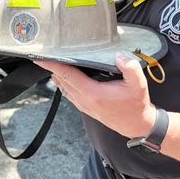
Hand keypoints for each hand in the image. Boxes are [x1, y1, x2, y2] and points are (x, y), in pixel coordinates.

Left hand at [36, 53, 155, 138]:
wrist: (137, 125)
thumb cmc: (136, 105)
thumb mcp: (138, 85)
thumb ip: (130, 68)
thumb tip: (119, 55)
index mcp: (92, 93)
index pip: (67, 75)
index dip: (53, 65)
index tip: (40, 57)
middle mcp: (84, 100)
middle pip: (62, 80)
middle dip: (52, 67)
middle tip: (44, 52)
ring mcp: (83, 105)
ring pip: (63, 87)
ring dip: (57, 74)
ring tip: (51, 61)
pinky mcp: (85, 107)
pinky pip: (69, 92)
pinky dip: (63, 82)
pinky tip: (63, 75)